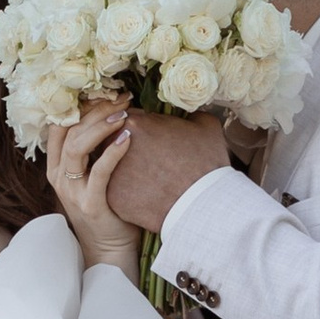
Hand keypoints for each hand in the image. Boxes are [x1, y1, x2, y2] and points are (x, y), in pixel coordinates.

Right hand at [44, 103, 140, 269]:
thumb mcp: (94, 176)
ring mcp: (71, 191)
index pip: (59, 125)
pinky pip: (98, 171)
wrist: (109, 250)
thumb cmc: (109, 208)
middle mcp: (58, 177)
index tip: (106, 92)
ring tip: (124, 113)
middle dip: (95, 109)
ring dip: (101, 126)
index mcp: (56, 167)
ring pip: (77, 146)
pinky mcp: (89, 204)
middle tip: (121, 97)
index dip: (80, 105)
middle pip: (68, 130)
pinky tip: (128, 138)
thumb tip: (116, 114)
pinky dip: (113, 152)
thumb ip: (96, 151)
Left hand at [105, 108, 228, 231]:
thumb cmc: (206, 163)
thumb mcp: (205, 126)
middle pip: (114, 142)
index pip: (129, 120)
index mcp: (135, 124)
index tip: (152, 137)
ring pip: (113, 167)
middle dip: (127, 147)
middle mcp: (116, 147)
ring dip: (125, 169)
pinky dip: (127, 192)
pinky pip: (116, 190)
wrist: (203, 204)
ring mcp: (112, 174)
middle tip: (147, 157)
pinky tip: (144, 194)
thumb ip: (190, 114)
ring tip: (146, 176)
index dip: (142, 128)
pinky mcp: (113, 198)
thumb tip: (188, 115)